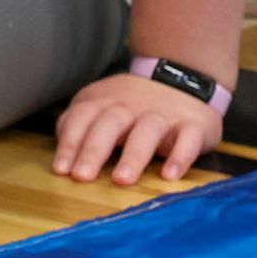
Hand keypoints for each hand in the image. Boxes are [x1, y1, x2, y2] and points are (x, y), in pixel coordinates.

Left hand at [51, 72, 224, 188]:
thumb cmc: (133, 105)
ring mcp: (164, 115)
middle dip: (94, 149)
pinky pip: (189, 139)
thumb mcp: (100, 106)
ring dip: (134, 155)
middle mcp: (133, 106)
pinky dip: (181, 156)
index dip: (70, 142)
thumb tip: (62, 153)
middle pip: (111, 123)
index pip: (83, 118)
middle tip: (83, 177)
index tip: (62, 169)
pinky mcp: (194, 126)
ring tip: (122, 180)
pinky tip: (169, 175)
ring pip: (148, 131)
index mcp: (105, 102)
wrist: (184, 77)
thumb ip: (77, 125)